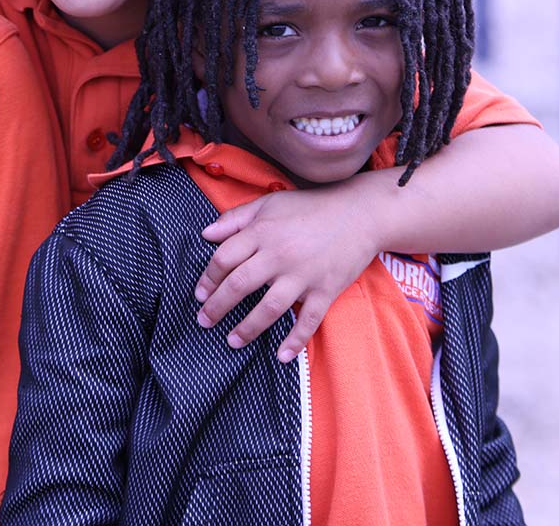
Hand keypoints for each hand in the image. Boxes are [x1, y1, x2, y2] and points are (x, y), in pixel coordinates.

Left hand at [194, 184, 378, 359]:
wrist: (359, 214)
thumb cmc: (309, 207)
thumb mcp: (268, 203)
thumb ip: (235, 218)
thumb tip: (205, 234)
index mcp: (263, 232)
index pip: (224, 258)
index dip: (208, 278)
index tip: (199, 294)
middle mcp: (280, 255)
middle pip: (240, 285)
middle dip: (218, 306)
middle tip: (203, 321)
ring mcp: (304, 275)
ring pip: (270, 308)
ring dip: (248, 328)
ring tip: (231, 341)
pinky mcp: (326, 290)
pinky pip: (308, 320)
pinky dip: (295, 340)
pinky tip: (281, 356)